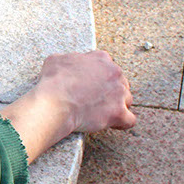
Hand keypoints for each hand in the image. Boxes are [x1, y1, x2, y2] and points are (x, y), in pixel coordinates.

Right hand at [1, 51, 134, 162]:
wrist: (55, 103)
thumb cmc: (53, 82)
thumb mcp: (57, 60)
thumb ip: (70, 59)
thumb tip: (69, 64)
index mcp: (101, 59)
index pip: (108, 67)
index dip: (100, 78)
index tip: (92, 86)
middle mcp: (114, 73)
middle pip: (120, 83)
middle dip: (111, 92)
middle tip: (96, 101)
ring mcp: (119, 93)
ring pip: (127, 100)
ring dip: (117, 106)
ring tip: (103, 113)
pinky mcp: (119, 113)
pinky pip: (130, 120)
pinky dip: (122, 123)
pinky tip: (113, 124)